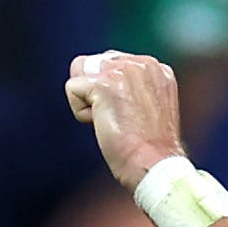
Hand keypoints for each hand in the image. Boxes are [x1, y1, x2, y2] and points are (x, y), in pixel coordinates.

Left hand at [65, 50, 188, 187]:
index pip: (112, 62)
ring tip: (109, 119)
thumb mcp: (150, 108)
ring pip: (81, 71)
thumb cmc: (151, 149)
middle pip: (93, 62)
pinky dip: (80, 112)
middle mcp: (140, 63)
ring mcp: (122, 71)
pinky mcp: (103, 84)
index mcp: (155, 68)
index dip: (109, 91)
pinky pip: (72, 88)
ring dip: (87, 99)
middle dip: (95, 91)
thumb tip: (101, 86)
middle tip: (118, 119)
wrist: (154, 164)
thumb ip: (133, 88)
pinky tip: (102, 125)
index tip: (128, 115)